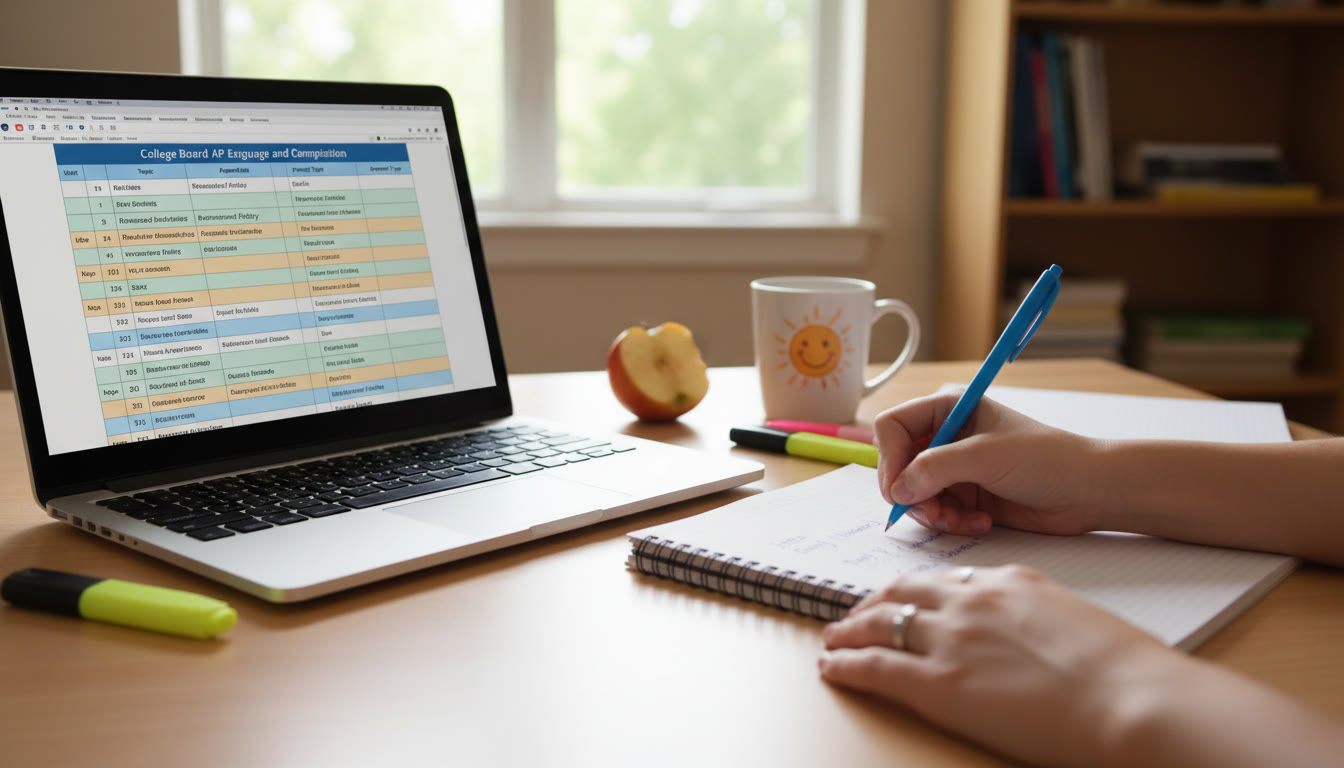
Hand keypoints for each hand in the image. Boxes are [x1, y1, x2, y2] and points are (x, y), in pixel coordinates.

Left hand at [819, 566, 1173, 767]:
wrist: (1131, 698)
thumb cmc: (1126, 673)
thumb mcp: (1080, 625)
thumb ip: (1045, 623)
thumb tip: (1040, 646)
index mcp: (1011, 582)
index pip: (949, 579)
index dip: (919, 591)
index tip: (907, 599)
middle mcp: (972, 600)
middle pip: (904, 592)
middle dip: (874, 602)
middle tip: (856, 615)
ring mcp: (951, 638)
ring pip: (881, 623)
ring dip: (850, 631)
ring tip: (833, 640)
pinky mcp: (937, 682)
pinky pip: (875, 667)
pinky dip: (846, 666)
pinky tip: (832, 669)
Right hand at [874, 391, 1104, 535]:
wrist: (1089, 492)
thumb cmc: (1047, 459)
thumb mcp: (985, 456)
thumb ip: (935, 468)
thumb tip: (898, 490)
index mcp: (948, 408)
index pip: (893, 426)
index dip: (890, 457)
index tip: (900, 486)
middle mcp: (947, 435)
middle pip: (898, 465)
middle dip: (911, 493)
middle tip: (930, 513)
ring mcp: (955, 468)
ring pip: (915, 494)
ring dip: (933, 513)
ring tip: (960, 521)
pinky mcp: (966, 496)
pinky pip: (937, 513)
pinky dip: (952, 522)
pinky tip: (980, 521)